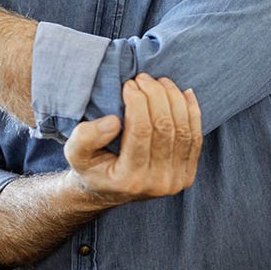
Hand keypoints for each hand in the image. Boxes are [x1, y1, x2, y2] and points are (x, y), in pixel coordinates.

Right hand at [63, 73, 202, 206]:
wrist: (108, 191)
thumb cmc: (90, 167)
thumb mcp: (74, 154)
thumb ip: (85, 137)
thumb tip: (114, 121)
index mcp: (128, 179)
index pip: (140, 130)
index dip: (137, 101)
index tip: (128, 84)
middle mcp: (157, 183)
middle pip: (165, 127)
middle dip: (156, 95)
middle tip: (143, 78)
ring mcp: (176, 180)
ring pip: (184, 130)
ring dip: (174, 99)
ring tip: (159, 81)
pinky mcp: (188, 174)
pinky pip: (196, 138)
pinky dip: (192, 112)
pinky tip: (183, 93)